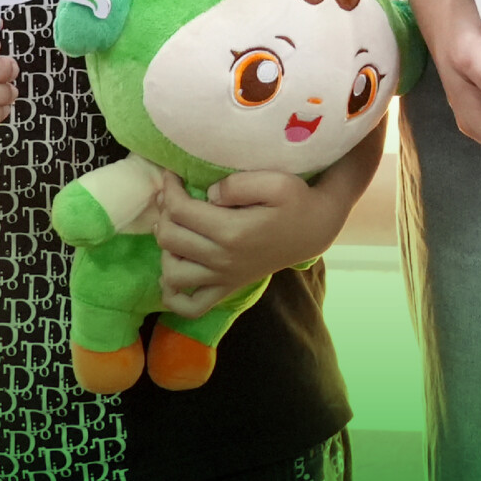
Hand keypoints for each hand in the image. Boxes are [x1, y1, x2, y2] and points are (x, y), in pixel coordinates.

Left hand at [154, 168, 345, 317]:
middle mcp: (223, 259)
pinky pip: (190, 307)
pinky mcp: (228, 288)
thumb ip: (238, 184)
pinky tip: (175, 272)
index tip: (172, 174)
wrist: (315, 228)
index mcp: (232, 231)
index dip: (170, 189)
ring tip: (176, 228)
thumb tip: (208, 194)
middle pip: (171, 239)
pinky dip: (173, 295)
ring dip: (165, 250)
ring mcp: (224, 278)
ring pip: (173, 274)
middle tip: (173, 195)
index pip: (181, 211)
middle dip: (164, 213)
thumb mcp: (276, 181)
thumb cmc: (297, 200)